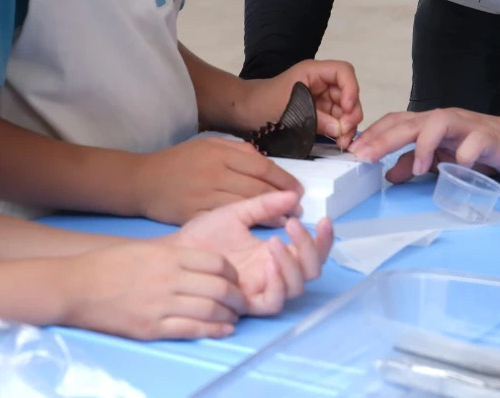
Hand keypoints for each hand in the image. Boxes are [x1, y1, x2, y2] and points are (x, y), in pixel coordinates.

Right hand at [62, 241, 247, 339]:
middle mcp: (169, 278)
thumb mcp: (145, 250)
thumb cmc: (108, 266)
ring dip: (229, 315)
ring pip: (210, 309)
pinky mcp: (152, 327)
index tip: (234, 279)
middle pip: (219, 287)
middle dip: (236, 296)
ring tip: (233, 317)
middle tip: (240, 301)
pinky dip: (214, 330)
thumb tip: (202, 265)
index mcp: (168, 255)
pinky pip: (193, 329)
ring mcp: (161, 304)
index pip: (216, 262)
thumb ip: (174, 256)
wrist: (76, 287)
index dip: (231, 273)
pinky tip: (223, 329)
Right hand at [136, 136, 302, 224]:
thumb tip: (265, 161)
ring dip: (271, 216)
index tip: (298, 191)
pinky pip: (226, 223)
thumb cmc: (178, 161)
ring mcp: (203, 195)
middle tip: (299, 209)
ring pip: (246, 207)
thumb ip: (237, 150)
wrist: (143, 181)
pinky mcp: (194, 215)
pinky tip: (261, 232)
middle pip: (257, 187)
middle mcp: (214, 173)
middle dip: (283, 199)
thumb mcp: (208, 144)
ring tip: (287, 222)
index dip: (284, 180)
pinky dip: (247, 228)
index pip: (261, 166)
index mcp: (219, 152)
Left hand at [173, 191, 333, 315]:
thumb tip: (294, 196)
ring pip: (296, 288)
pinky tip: (267, 263)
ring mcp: (261, 288)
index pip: (309, 251)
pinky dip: (276, 283)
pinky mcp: (246, 302)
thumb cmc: (202, 236)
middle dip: (311, 249)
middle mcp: (273, 272)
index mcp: (274, 252)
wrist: (176, 251)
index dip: (322, 239)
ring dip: (292, 264)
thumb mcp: (237, 213)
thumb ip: (264, 205)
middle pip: (311, 271)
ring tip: (274, 242)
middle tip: (293, 225)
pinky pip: (273, 302)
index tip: (323, 218)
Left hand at [244, 60, 363, 149]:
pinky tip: (338, 142)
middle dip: (351, 113)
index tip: (347, 108)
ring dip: (347, 125)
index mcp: (313, 72)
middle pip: (348, 93)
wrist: (244, 112)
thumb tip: (342, 130)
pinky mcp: (319, 113)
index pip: (343, 72)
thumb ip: (317, 119)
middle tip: (346, 133)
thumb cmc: (262, 103)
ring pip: (345, 109)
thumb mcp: (291, 111)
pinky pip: (336, 120)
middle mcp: (321, 83)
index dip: (351, 89)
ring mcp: (321, 98)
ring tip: (342, 143)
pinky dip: (340, 131)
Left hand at [349, 108, 499, 181]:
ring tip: (415, 168)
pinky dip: (463, 155)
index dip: (374, 133)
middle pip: (410, 121)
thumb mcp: (440, 158)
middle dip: (384, 138)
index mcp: (429, 124)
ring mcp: (466, 125)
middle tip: (364, 156)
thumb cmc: (476, 148)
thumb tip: (388, 174)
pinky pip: (474, 142)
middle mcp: (444, 120)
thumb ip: (414, 162)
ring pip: (439, 123)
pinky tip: (456, 169)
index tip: (353, 151)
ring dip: (423, 144)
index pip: (396, 121)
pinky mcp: (488, 137)